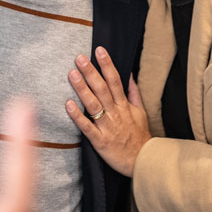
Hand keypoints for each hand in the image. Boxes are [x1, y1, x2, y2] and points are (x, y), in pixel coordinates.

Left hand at [66, 47, 150, 176]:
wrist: (143, 161)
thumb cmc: (139, 136)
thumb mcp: (140, 111)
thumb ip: (133, 93)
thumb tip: (129, 74)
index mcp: (124, 105)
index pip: (115, 80)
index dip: (107, 65)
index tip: (99, 50)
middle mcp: (115, 113)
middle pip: (102, 89)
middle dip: (91, 72)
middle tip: (79, 57)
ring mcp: (107, 127)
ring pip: (93, 105)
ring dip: (82, 89)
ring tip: (72, 74)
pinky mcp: (100, 141)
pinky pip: (87, 127)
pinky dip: (78, 116)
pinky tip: (68, 104)